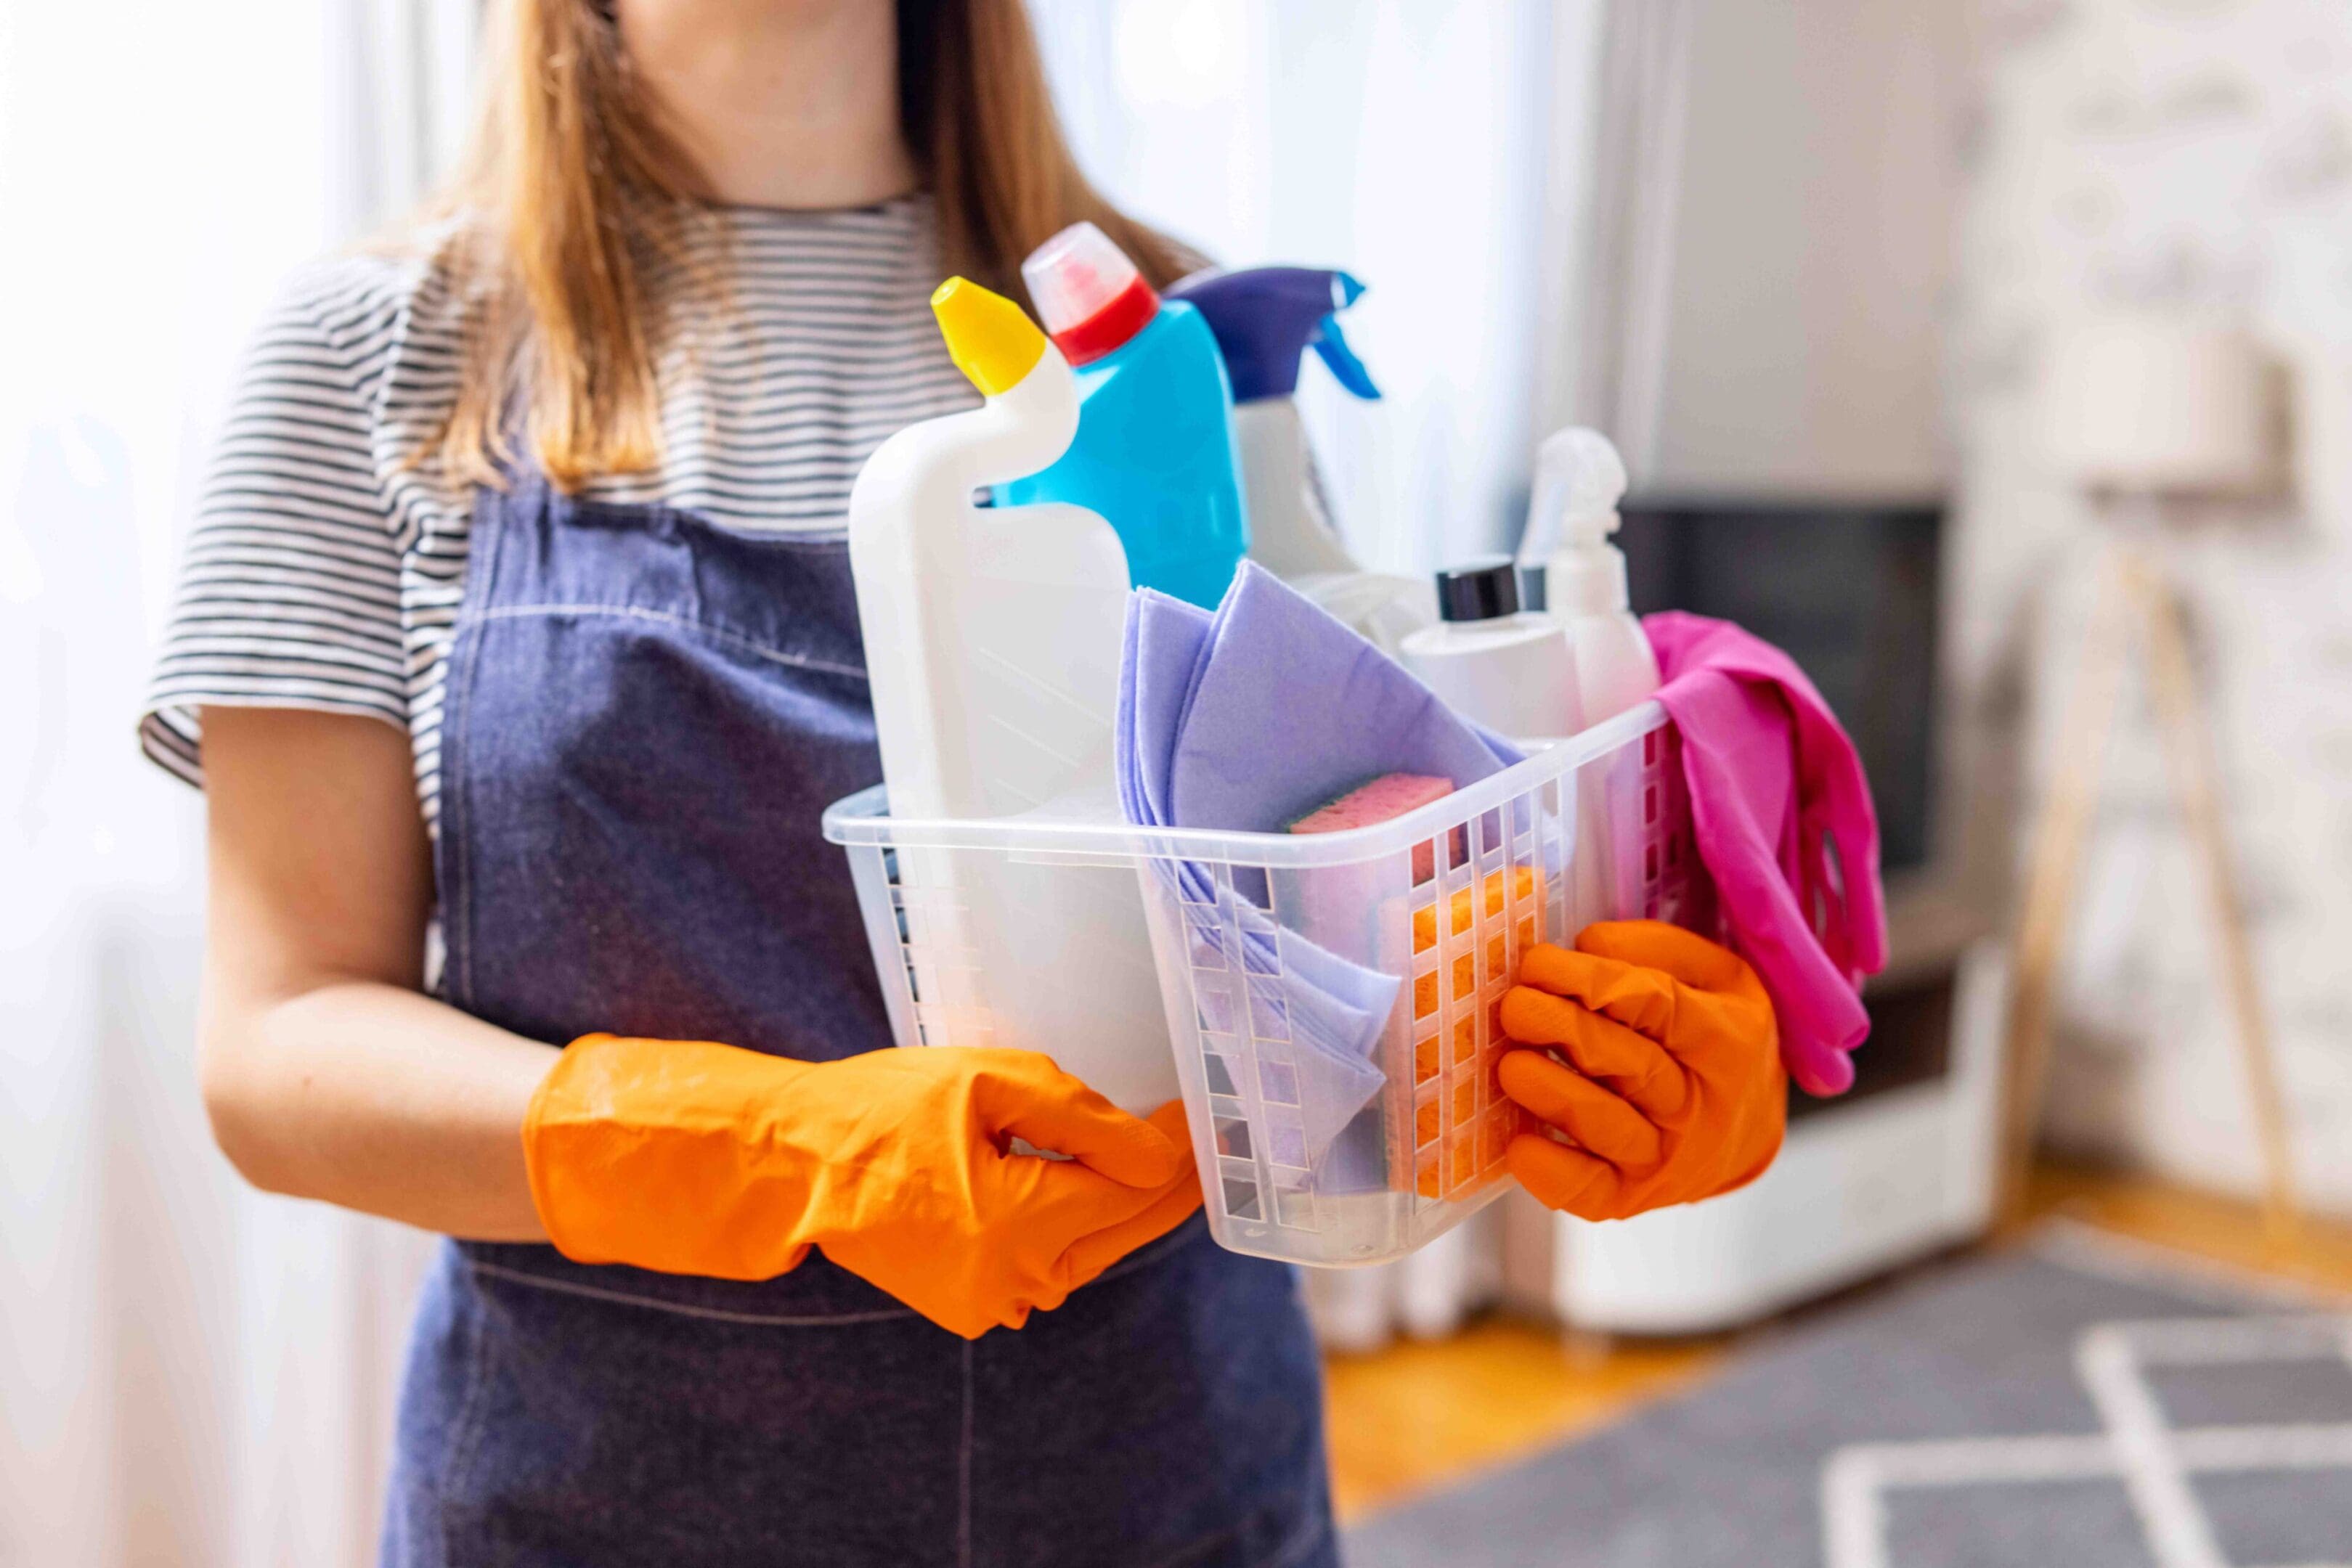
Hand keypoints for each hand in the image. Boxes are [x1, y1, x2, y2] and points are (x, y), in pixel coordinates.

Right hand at [525, 1038, 1200, 1337]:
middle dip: (1168, 1183)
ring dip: (1126, 1206)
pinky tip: (1097, 1186)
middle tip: (1206, 1136)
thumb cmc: (882, 1110)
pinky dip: (1078, 1226)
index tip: (1207, 1114)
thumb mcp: (988, 1082)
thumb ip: (1083, 1118)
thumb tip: (1160, 1152)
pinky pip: (1052, 1263)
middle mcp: (1015, 1280)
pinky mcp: (977, 1307)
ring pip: (1092, 1250)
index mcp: (1019, 1225)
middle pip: (1124, 1230)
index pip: (1135, 1193)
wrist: (795, 1167)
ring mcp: (995, 1303)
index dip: (1179, 1154)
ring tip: (1163, 1156)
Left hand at [1497, 922, 1783, 1220]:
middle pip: (1632, 1065)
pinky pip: (1592, 1192)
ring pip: (1609, 1126)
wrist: (1748, 1130)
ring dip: (1556, 1095)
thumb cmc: (1715, 1035)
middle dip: (1567, 1032)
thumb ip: (1656, 948)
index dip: (1591, 982)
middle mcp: (1701, 1104)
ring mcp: (1669, 1157)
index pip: (1656, 1004)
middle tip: (1516, 1008)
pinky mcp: (1635, 1197)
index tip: (1537, 963)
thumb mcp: (1715, 974)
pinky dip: (1555, 1174)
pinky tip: (1519, 1146)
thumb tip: (1586, 946)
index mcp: (1725, 1037)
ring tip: (1512, 1066)